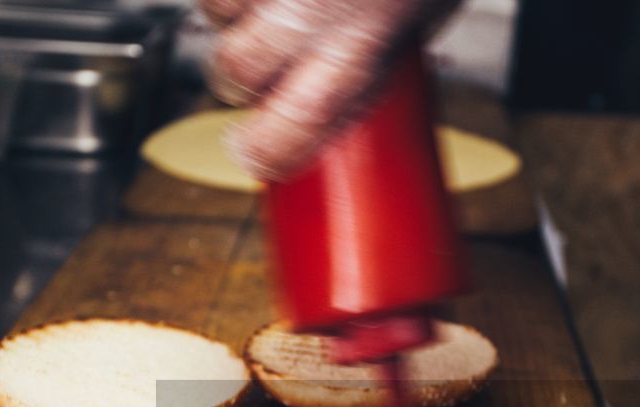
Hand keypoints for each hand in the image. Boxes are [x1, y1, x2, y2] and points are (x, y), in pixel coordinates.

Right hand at [199, 0, 461, 179]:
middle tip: (266, 62)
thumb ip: (375, 57)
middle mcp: (316, 2)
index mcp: (370, 38)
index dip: (267, 149)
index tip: (259, 157)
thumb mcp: (423, 17)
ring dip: (234, 9)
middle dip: (242, 75)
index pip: (298, 122)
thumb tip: (333, 103)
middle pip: (236, 69)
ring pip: (216, 7)